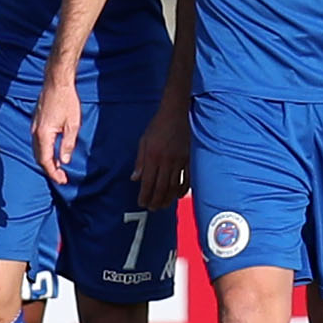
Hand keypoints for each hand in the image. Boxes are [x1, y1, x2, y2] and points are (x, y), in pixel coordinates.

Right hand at [31, 75, 84, 185]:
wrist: (56, 82)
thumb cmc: (67, 101)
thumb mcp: (73, 125)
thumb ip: (67, 144)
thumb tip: (65, 161)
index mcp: (43, 134)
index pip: (46, 160)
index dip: (54, 173)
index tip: (63, 181)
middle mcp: (35, 132)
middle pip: (39, 157)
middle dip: (50, 170)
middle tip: (62, 178)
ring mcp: (34, 126)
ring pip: (37, 150)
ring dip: (46, 161)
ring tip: (59, 168)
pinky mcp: (36, 122)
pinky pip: (37, 142)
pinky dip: (44, 151)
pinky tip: (53, 153)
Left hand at [134, 92, 191, 209]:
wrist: (175, 114)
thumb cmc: (156, 126)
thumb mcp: (143, 141)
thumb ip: (139, 161)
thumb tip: (134, 179)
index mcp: (152, 156)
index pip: (148, 181)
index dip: (145, 195)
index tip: (142, 203)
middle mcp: (166, 161)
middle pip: (161, 187)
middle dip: (156, 200)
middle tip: (152, 209)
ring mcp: (179, 161)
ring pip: (174, 185)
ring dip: (168, 198)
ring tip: (163, 205)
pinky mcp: (188, 159)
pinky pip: (187, 178)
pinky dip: (183, 189)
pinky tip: (178, 196)